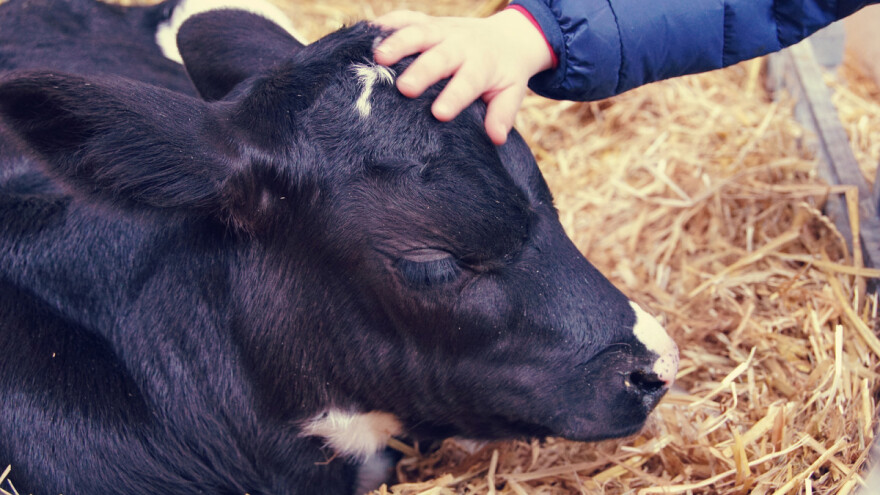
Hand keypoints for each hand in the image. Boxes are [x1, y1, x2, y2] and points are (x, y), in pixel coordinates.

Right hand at [373, 9, 553, 144]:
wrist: (506, 36)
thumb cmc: (503, 73)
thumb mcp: (511, 92)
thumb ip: (502, 114)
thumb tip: (496, 137)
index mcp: (482, 65)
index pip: (468, 82)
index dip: (454, 97)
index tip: (439, 114)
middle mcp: (460, 45)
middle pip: (440, 56)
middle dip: (422, 71)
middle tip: (404, 88)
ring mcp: (442, 30)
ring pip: (419, 33)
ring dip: (398, 43)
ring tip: (378, 58)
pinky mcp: (427, 22)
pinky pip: (405, 18)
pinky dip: (386, 24)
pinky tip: (366, 33)